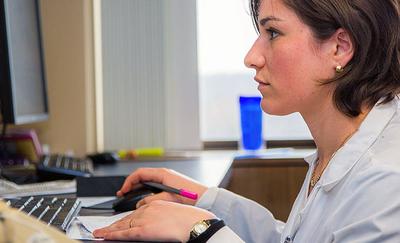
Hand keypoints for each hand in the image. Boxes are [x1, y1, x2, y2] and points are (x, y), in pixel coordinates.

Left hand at [93, 200, 215, 241]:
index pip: (135, 212)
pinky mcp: (143, 230)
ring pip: (122, 225)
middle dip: (114, 225)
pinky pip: (123, 233)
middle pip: (126, 218)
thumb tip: (158, 223)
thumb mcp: (173, 213)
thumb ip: (161, 215)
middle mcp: (147, 209)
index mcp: (155, 204)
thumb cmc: (189, 220)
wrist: (194, 223)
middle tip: (103, 230)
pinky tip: (103, 236)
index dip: (124, 219)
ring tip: (99, 234)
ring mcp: (144, 219)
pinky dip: (111, 235)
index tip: (118, 224)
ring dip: (109, 230)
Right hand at [117, 168, 207, 206]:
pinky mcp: (170, 183)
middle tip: (123, 193)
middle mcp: (164, 173)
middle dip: (131, 184)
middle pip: (142, 176)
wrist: (204, 197)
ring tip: (130, 195)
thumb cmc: (190, 195)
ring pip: (147, 180)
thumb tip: (140, 203)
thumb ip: (152, 200)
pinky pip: (153, 184)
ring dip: (137, 187)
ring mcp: (167, 178)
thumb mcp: (167, 198)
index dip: (129, 181)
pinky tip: (143, 196)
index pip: (140, 173)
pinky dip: (145, 189)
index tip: (123, 189)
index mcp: (162, 173)